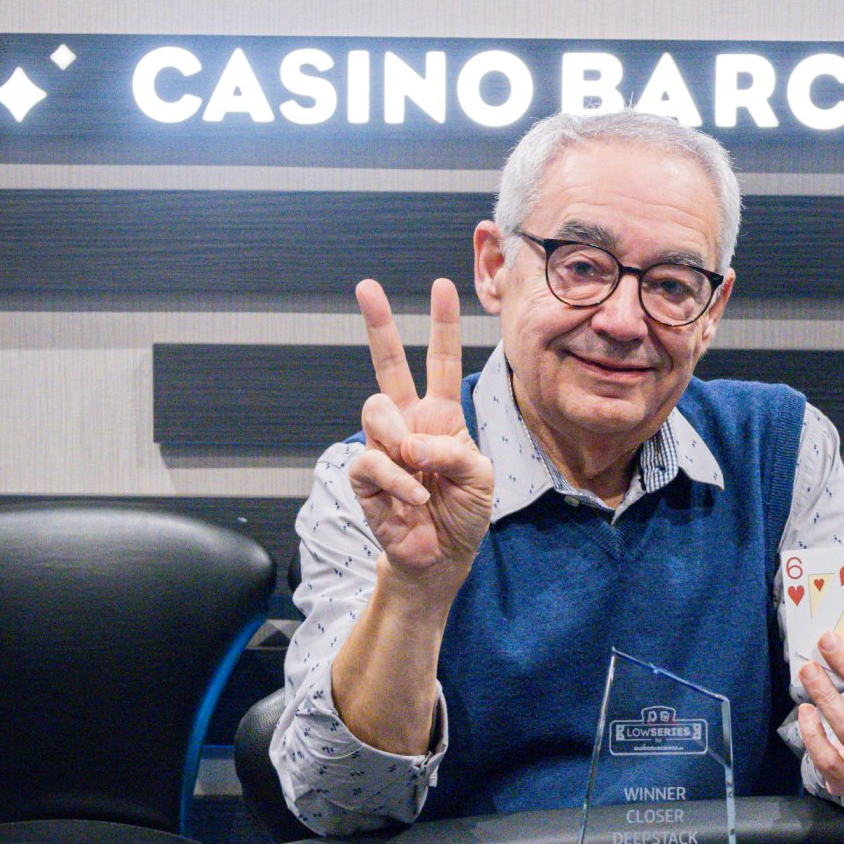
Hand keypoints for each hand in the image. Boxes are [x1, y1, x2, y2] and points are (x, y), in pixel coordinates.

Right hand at [348, 277, 494, 599]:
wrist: (440, 557)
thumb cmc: (462, 513)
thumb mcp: (479, 477)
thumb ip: (454, 452)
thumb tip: (412, 446)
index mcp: (440, 415)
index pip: (440, 360)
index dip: (442, 325)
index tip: (442, 286)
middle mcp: (408, 423)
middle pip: (388, 364)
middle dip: (378, 324)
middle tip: (366, 287)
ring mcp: (384, 446)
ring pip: (376, 410)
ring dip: (402, 442)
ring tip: (420, 473)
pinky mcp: (364, 475)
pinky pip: (372, 460)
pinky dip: (398, 480)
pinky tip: (414, 498)